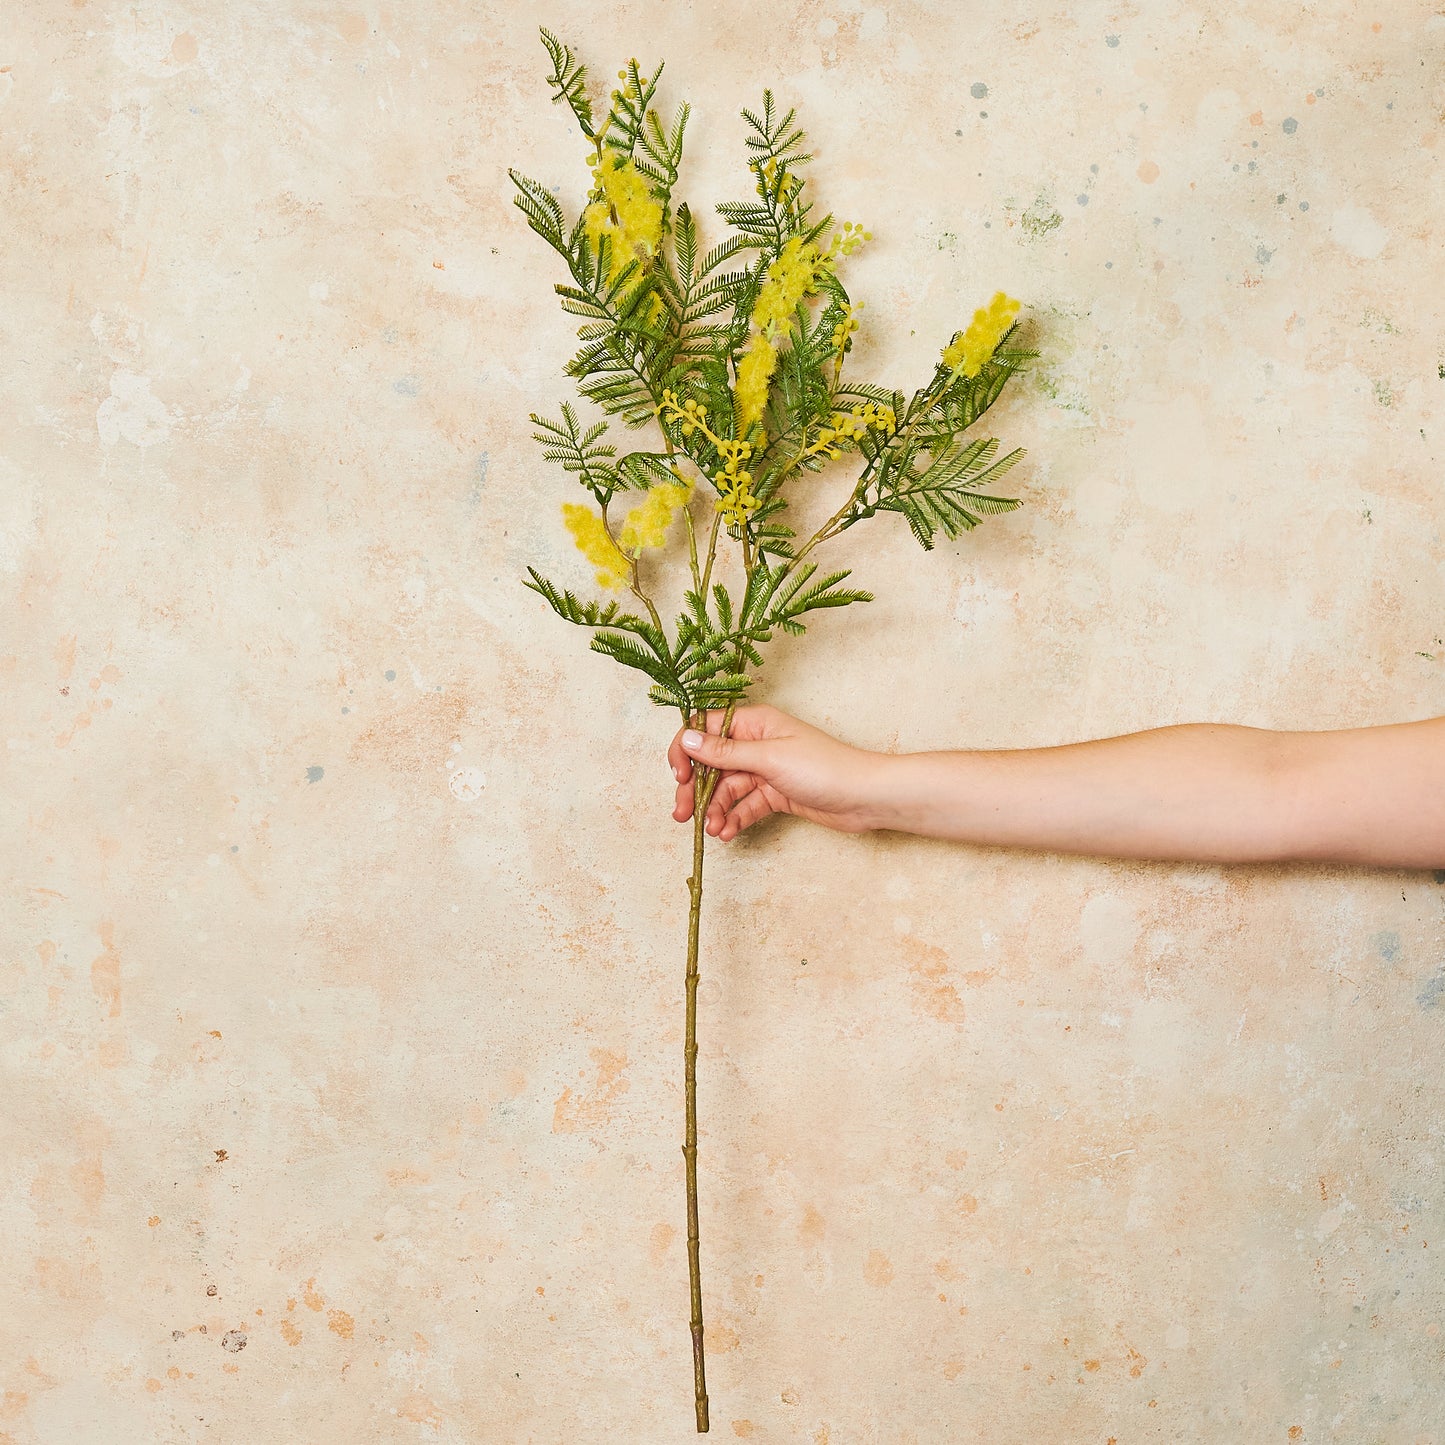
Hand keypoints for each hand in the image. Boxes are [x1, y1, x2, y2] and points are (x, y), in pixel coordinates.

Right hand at [667, 703, 888, 840]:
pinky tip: (727, 833)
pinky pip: (744, 805)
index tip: (679, 776)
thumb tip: (687, 739)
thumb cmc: (824, 768)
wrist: (864, 798)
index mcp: (754, 723)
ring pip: (726, 789)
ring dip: (714, 809)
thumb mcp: (769, 758)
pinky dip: (734, 818)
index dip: (687, 750)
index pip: (705, 729)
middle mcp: (756, 744)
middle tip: (682, 814)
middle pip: (711, 764)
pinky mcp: (774, 794)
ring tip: (711, 830)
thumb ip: (725, 752)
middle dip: (695, 789)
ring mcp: (765, 770)